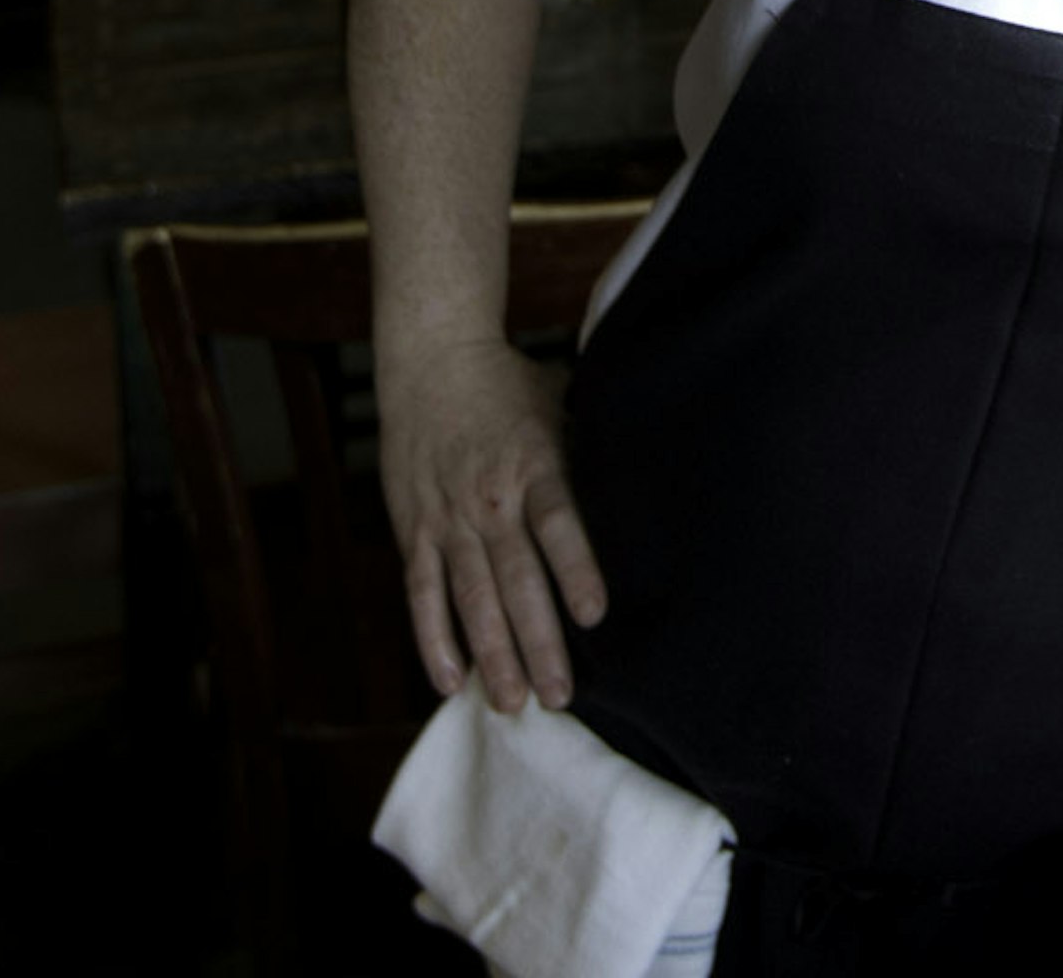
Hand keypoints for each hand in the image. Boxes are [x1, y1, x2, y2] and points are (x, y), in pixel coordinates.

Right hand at [379, 334, 608, 710]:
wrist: (431, 358)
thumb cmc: (511, 385)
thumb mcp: (562, 406)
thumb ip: (592, 453)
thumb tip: (648, 487)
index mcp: (535, 464)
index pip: (557, 522)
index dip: (575, 568)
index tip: (594, 615)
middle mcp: (490, 498)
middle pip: (514, 578)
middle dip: (538, 641)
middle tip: (559, 697)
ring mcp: (447, 517)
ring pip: (469, 596)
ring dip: (491, 653)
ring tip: (512, 703)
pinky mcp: (414, 529)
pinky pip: (422, 592)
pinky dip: (433, 638)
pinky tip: (450, 681)